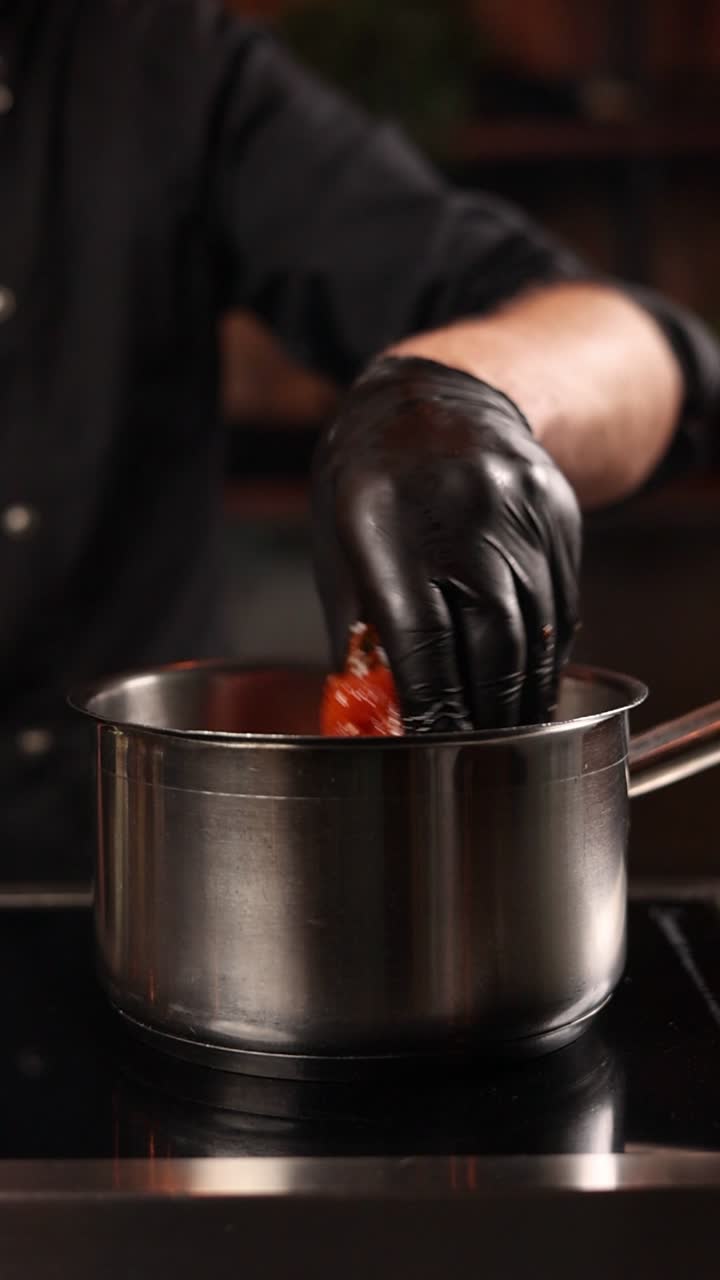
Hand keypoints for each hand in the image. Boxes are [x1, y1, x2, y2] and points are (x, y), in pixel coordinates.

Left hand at [312, 356, 581, 730]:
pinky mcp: (556, 511)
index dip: (432, 705)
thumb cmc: (369, 484)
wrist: (434, 395)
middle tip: (479, 758)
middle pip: (491, 641)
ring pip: (535, 629)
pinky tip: (529, 678)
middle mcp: (460, 510)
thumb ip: (360, 634)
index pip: (421, 637)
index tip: (434, 750)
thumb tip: (378, 714)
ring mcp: (517, 507)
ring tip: (509, 732)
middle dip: (486, 713)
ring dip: (523, 692)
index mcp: (384, 520)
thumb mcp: (340, 550)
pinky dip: (545, 651)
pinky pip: (560, 601)